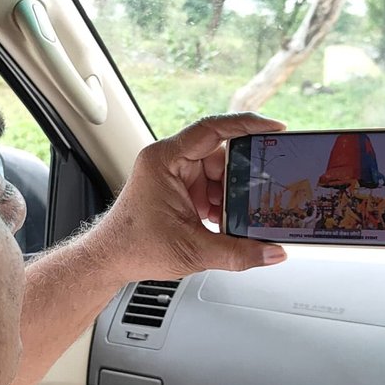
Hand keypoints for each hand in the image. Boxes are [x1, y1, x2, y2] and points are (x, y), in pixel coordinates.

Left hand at [86, 113, 289, 281]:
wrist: (110, 259)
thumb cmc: (133, 246)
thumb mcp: (193, 250)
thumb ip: (237, 253)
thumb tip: (273, 253)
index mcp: (165, 159)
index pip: (212, 129)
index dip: (247, 125)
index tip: (274, 128)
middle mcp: (169, 161)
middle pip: (220, 155)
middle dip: (242, 177)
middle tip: (264, 190)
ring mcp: (174, 175)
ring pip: (218, 175)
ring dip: (232, 196)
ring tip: (242, 216)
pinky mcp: (179, 190)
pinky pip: (211, 188)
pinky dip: (222, 204)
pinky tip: (227, 222)